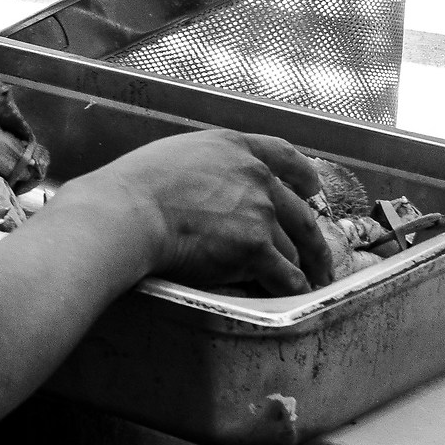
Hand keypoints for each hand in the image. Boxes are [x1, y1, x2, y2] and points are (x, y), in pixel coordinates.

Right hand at [69, 129, 331, 294]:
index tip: (311, 187)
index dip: (302, 173)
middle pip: (300, 213)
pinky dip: (291, 288)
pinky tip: (289, 295)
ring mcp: (260, 214)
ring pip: (292, 248)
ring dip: (298, 267)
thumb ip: (203, 167)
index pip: (283, 154)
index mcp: (234, 149)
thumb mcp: (171, 155)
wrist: (127, 214)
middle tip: (317, 256)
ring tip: (301, 283)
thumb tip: (206, 188)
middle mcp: (255, 177)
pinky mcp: (256, 250)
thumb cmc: (132, 186)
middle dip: (313, 240)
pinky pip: (286, 276)